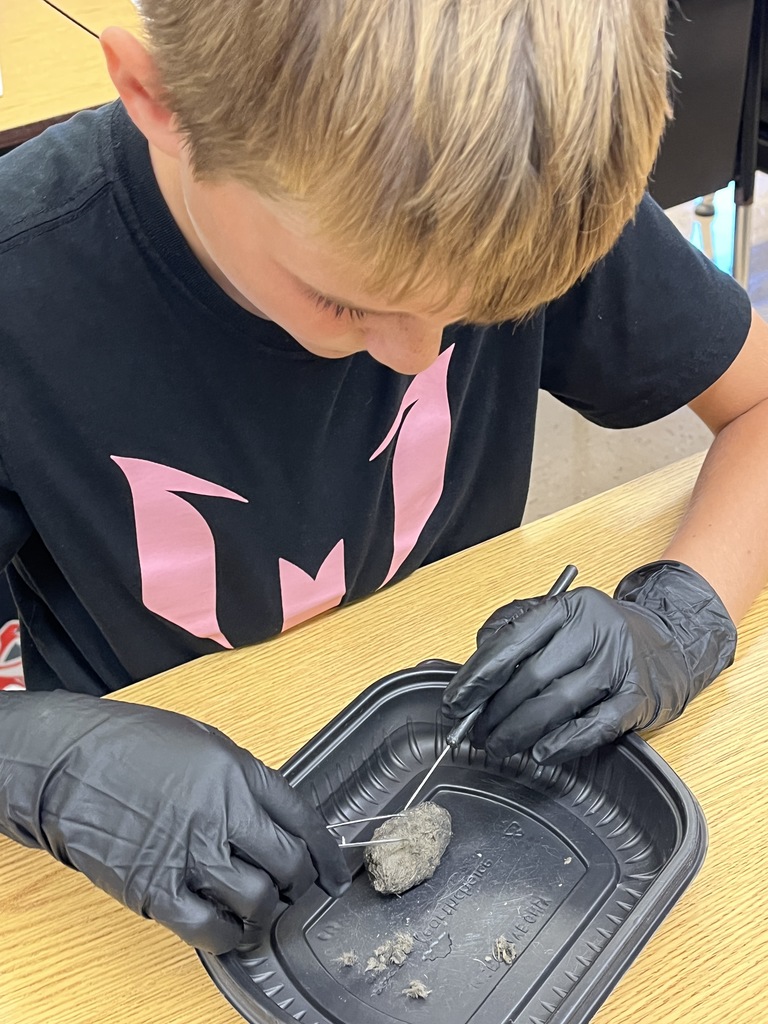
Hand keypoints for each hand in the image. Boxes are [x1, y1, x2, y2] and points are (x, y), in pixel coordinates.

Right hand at [0, 692, 349, 952]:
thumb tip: (274, 814)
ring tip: (258, 909)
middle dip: (299, 883)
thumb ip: (244, 779)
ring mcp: (191, 853)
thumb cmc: (133, 744)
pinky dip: (226, 936)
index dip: (327, 853)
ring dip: (266, 911)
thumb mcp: (204, 742)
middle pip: (289, 864)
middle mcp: (223, 814)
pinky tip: (226, 927)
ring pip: (258, 901)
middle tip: (291, 889)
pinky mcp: (157, 889)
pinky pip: (208, 929)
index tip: (333, 871)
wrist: (70, 763)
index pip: (303, 819)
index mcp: (239, 774)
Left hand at [442, 561, 735, 763]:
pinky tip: (541, 753)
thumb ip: (513, 630)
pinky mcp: (636, 697)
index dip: (477, 677)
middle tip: (475, 732)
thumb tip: (476, 669)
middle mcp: (594, 630)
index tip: (455, 703)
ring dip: (522, 730)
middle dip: (496, 710)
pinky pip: (594, 726)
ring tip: (499, 745)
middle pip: (532, 676)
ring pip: (559, 702)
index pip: (511, 642)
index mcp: (567, 607)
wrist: (666, 643)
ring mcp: (618, 664)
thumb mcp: (556, 617)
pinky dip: (564, 743)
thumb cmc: (596, 634)